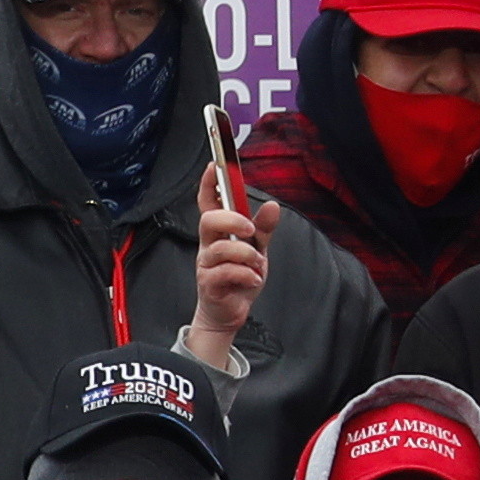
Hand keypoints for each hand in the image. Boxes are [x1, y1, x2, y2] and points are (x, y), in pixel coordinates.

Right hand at [183, 153, 263, 357]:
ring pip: (221, 248)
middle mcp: (208, 246)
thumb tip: (273, 207)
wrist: (228, 313)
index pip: (208, 203)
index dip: (209, 184)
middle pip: (209, 220)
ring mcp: (206, 264)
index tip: (214, 166)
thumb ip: (264, 229)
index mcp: (218, 233)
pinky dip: (246, 275)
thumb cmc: (238, 278)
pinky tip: (252, 280)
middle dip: (232, 220)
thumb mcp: (257, 249)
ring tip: (257, 266)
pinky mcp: (209, 284)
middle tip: (249, 230)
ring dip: (246, 255)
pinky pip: (226, 272)